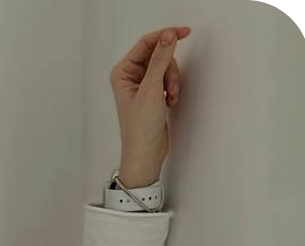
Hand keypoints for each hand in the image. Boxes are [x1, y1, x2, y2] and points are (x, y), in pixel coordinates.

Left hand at [110, 25, 190, 185]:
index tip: (183, 33)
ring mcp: (142, 84)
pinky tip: (170, 102)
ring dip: (173, 81)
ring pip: (166, 67)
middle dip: (169, 69)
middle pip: (159, 54)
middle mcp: (130, 76)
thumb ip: (160, 60)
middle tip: (170, 87)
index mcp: (122, 72)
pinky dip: (173, 88)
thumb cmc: (140, 129)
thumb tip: (168, 36)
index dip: (165, 36)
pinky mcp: (152, 92)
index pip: (146, 43)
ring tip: (170, 97)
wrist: (145, 153)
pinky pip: (168, 78)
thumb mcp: (151, 90)